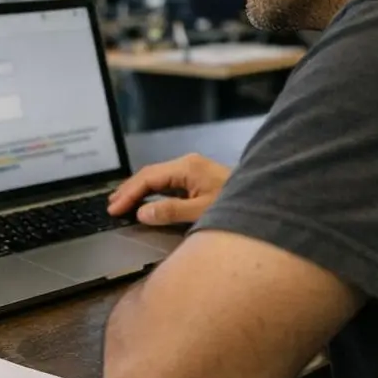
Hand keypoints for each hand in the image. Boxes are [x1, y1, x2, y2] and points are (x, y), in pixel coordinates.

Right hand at [107, 153, 231, 225]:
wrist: (266, 200)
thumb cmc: (234, 205)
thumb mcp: (201, 212)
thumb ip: (171, 212)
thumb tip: (141, 212)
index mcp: (186, 167)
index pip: (148, 178)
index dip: (128, 193)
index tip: (113, 209)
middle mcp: (187, 164)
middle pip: (150, 174)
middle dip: (129, 190)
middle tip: (111, 206)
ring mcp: (193, 170)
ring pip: (158, 178)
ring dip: (139, 191)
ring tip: (121, 204)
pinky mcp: (198, 179)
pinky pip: (167, 184)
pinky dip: (152, 193)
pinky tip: (145, 202)